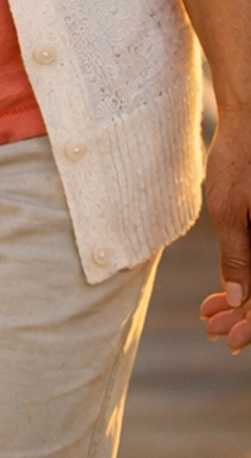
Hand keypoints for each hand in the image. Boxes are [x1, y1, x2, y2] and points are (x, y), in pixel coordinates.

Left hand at [200, 103, 250, 353]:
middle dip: (245, 316)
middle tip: (212, 328)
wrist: (250, 117)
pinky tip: (223, 294)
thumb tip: (239, 302)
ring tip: (210, 313)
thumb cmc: (240, 157)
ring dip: (244, 302)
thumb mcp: (231, 208)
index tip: (229, 340)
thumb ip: (238, 257)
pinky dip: (247, 279)